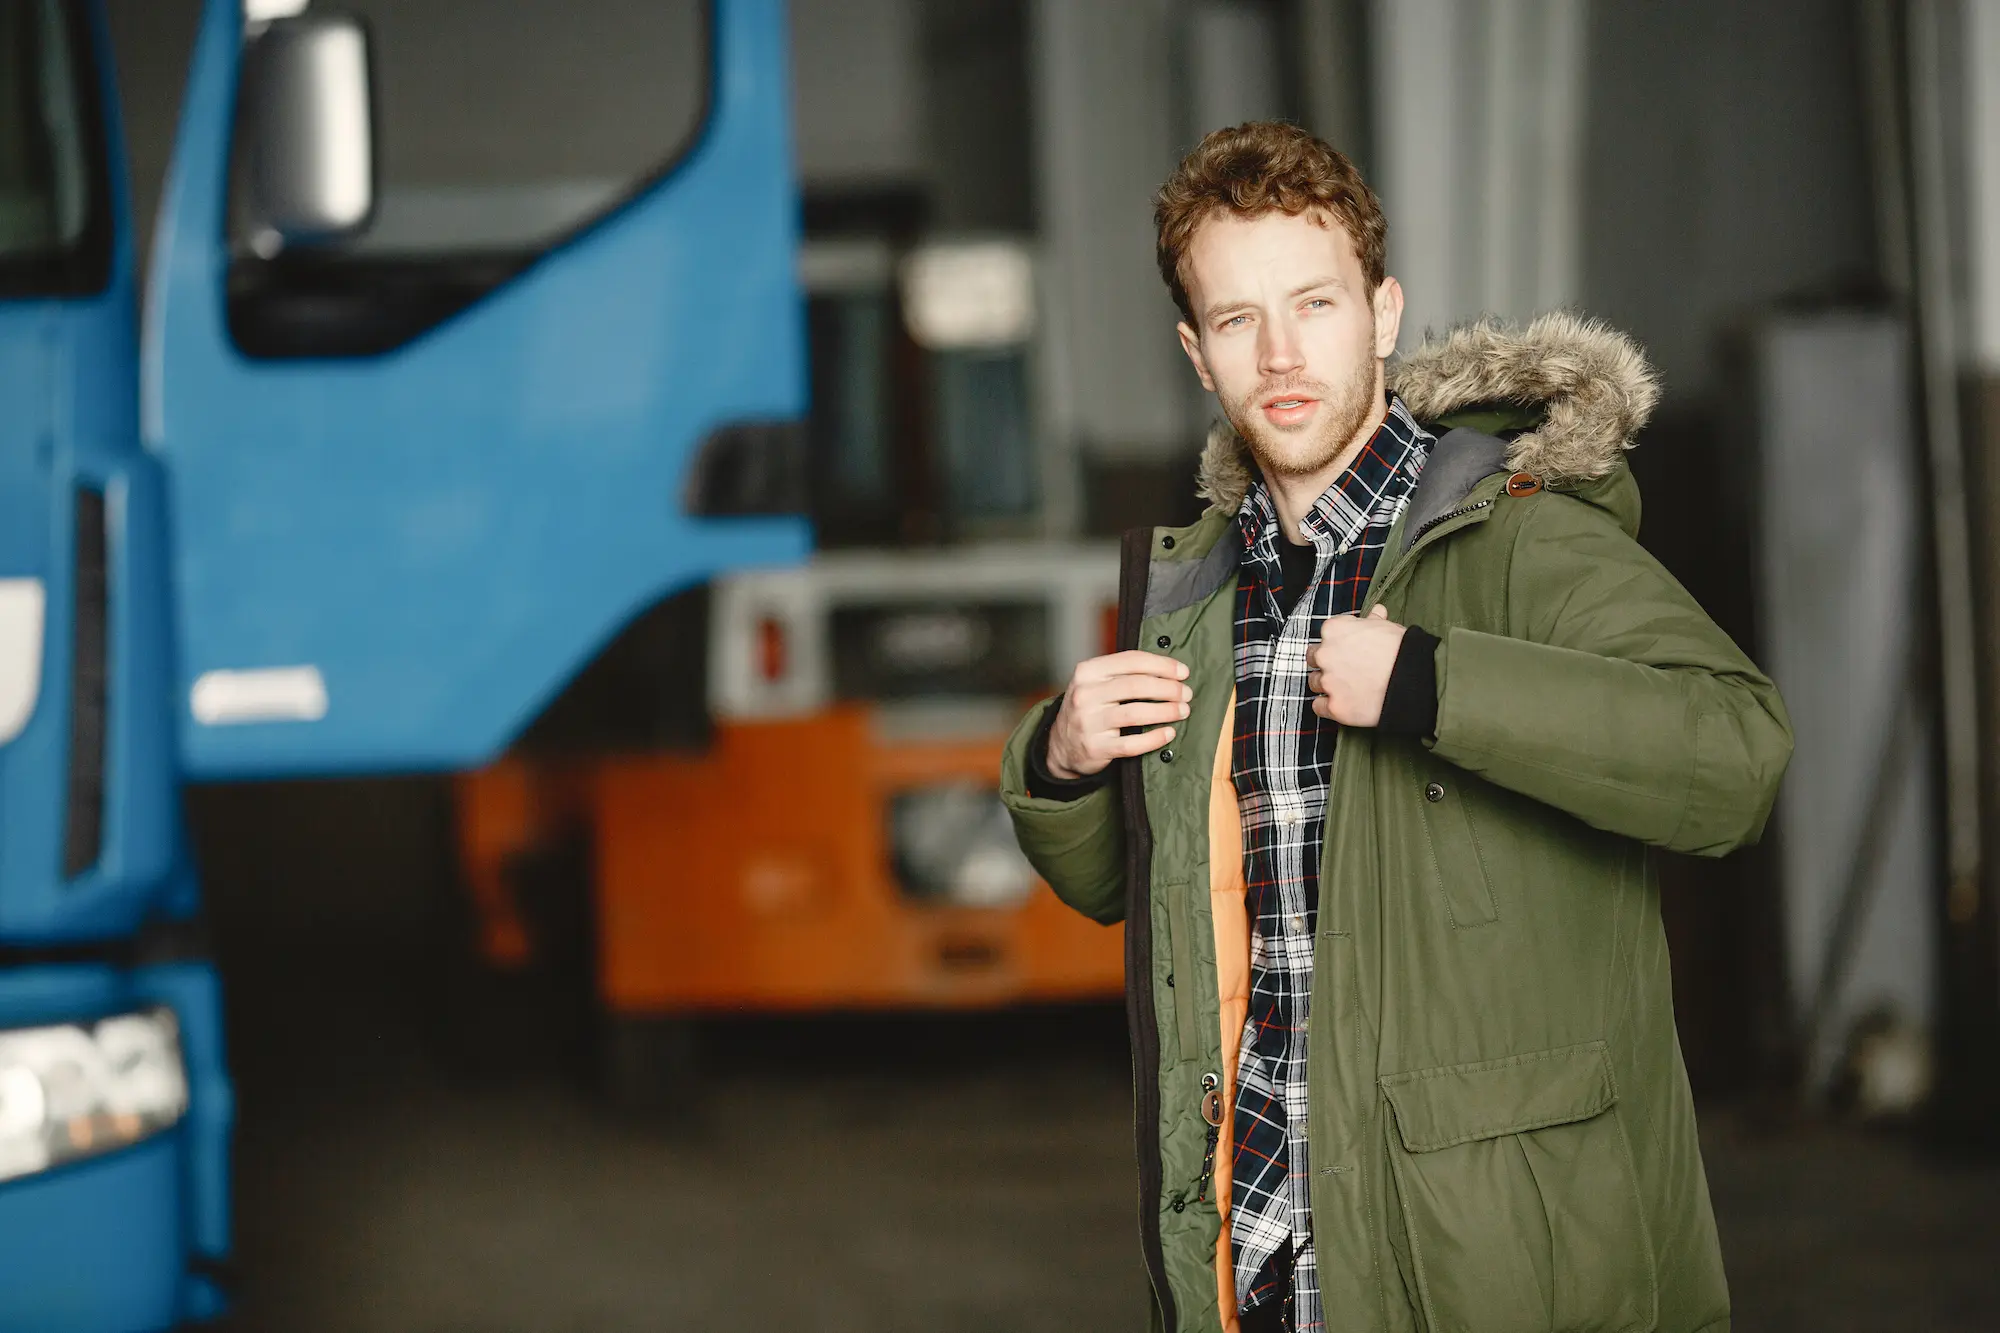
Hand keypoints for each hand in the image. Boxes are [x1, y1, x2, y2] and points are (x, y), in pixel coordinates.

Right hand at [1047, 651, 1190, 778]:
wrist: (1061, 744)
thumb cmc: (1089, 708)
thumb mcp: (1096, 682)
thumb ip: (1124, 673)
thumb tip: (1170, 670)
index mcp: (1088, 671)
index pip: (1131, 661)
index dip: (1162, 665)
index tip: (1183, 672)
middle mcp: (1085, 694)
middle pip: (1136, 685)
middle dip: (1168, 688)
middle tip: (1186, 694)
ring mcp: (1088, 722)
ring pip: (1135, 713)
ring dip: (1165, 711)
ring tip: (1183, 711)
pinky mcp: (1095, 747)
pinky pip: (1131, 744)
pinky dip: (1154, 738)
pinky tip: (1169, 733)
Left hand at [1308, 604, 1405, 725]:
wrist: (1413, 680)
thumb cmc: (1403, 650)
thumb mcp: (1388, 627)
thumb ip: (1374, 620)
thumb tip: (1376, 612)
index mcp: (1335, 630)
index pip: (1326, 635)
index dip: (1339, 644)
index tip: (1350, 651)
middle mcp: (1325, 654)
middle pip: (1314, 658)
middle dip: (1327, 663)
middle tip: (1346, 670)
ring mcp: (1328, 681)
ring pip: (1315, 683)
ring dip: (1327, 685)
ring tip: (1349, 688)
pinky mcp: (1334, 706)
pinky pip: (1319, 707)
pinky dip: (1328, 707)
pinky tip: (1344, 704)